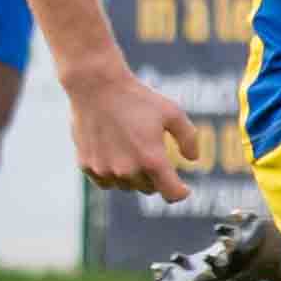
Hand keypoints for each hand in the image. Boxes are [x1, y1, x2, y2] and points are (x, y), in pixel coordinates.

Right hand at [68, 61, 202, 200]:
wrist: (95, 87)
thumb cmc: (137, 98)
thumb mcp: (172, 112)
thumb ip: (188, 138)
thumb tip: (193, 160)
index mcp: (152, 160)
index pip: (171, 194)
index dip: (180, 193)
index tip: (183, 190)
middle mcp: (128, 170)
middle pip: (149, 189)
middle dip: (156, 178)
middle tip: (153, 155)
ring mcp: (105, 170)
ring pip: (127, 186)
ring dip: (134, 177)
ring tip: (132, 150)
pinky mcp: (87, 166)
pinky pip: (106, 182)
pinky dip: (113, 175)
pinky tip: (115, 155)